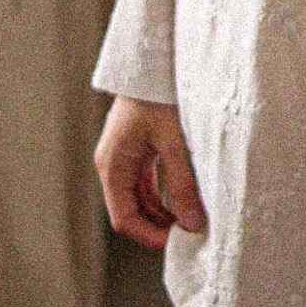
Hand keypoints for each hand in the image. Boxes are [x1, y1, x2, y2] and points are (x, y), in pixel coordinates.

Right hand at [93, 97, 207, 250]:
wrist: (152, 62)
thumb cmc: (159, 96)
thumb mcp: (174, 141)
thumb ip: (182, 184)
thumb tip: (193, 223)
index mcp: (113, 166)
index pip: (125, 219)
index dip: (150, 237)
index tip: (178, 243)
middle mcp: (113, 165)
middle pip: (131, 211)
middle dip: (158, 226)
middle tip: (190, 233)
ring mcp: (124, 157)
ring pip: (140, 199)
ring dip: (163, 212)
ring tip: (192, 218)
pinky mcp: (137, 149)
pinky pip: (147, 183)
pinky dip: (164, 195)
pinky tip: (186, 199)